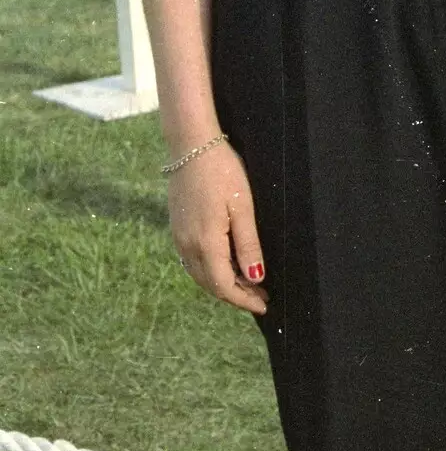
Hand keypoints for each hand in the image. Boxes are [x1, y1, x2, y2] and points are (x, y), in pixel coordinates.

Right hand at [167, 141, 268, 315]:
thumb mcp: (242, 207)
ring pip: (200, 274)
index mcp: (205, 243)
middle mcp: (187, 246)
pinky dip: (211, 270)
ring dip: (222, 283)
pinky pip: (193, 261)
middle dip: (236, 295)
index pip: (223, 286)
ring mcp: (178, 238)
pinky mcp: (177, 228)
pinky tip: (226, 263)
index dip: (243, 299)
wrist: (191, 146)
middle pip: (210, 284)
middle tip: (261, 295)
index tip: (264, 304)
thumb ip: (247, 244)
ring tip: (248, 282)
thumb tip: (255, 277)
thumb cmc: (222, 172)